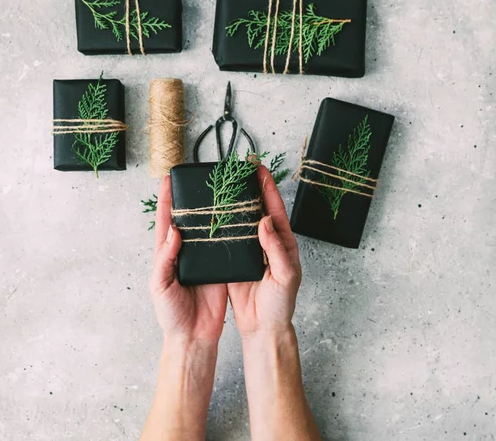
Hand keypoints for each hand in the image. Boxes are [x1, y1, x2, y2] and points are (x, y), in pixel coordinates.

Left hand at [150, 176, 227, 343]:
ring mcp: (203, 259)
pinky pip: (224, 245)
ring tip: (218, 192)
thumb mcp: (160, 286)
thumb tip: (172, 231)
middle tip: (199, 180)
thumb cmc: (171, 314)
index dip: (166, 200)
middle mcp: (185, 252)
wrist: (194, 336)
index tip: (168, 179)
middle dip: (191, 199)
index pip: (165, 221)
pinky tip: (235, 218)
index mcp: (167, 254)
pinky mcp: (220, 267)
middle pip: (188, 219)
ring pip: (208, 229)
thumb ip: (164, 260)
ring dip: (212, 212)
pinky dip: (228, 231)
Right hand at [227, 165, 301, 336]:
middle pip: (256, 208)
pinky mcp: (234, 261)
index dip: (267, 187)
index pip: (274, 208)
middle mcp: (265, 242)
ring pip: (240, 220)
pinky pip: (227, 238)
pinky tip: (211, 214)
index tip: (258, 168)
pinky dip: (220, 224)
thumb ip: (276, 250)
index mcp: (282, 242)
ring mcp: (249, 250)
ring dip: (233, 203)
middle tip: (238, 169)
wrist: (263, 327)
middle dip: (249, 188)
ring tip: (223, 185)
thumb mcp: (285, 277)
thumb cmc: (280, 305)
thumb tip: (266, 221)